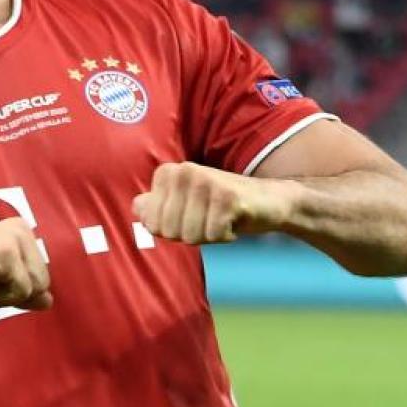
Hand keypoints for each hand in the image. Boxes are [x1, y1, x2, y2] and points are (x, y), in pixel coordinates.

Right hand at [0, 217, 52, 310]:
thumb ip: (24, 290)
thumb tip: (50, 301)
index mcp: (21, 229)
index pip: (41, 276)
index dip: (16, 288)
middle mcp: (22, 228)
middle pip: (44, 282)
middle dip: (15, 292)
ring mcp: (15, 239)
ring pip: (37, 287)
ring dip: (8, 295)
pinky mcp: (6, 253)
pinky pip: (22, 292)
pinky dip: (1, 297)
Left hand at [132, 162, 292, 244]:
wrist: (269, 200)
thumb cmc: (221, 206)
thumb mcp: (185, 205)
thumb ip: (157, 206)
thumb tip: (137, 206)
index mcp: (168, 173)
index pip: (153, 225)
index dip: (175, 230)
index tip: (193, 215)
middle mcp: (184, 171)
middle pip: (170, 231)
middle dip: (192, 234)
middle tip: (210, 218)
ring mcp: (205, 181)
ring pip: (190, 235)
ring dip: (209, 235)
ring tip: (222, 217)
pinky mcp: (227, 196)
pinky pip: (213, 235)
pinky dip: (225, 235)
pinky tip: (234, 220)